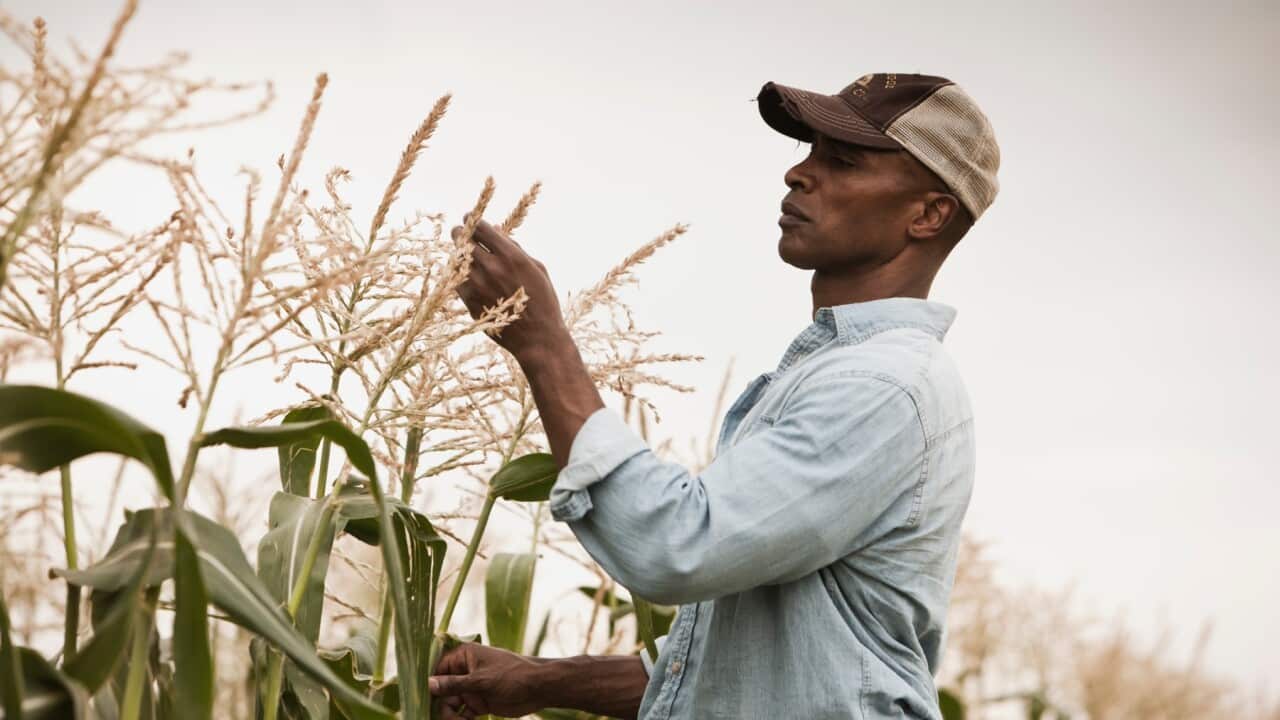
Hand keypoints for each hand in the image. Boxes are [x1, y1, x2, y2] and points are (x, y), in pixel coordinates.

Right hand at [428, 642, 546, 718]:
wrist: (539, 688)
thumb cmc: (512, 675)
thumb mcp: (481, 680)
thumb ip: (454, 684)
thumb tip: (428, 684)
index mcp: (464, 656)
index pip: (437, 668)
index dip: (428, 682)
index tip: (420, 696)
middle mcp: (465, 671)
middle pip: (441, 689)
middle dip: (438, 703)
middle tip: (442, 716)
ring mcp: (471, 688)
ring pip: (450, 703)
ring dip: (449, 715)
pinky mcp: (478, 703)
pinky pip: (462, 713)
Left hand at [453, 218, 566, 358]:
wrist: (537, 338)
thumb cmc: (543, 301)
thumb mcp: (537, 268)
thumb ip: (515, 248)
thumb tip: (495, 230)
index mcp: (510, 256)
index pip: (481, 227)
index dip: (472, 220)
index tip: (469, 219)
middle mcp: (491, 268)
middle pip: (462, 240)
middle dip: (461, 234)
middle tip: (461, 235)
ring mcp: (477, 286)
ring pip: (456, 260)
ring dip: (460, 255)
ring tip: (466, 256)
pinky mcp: (469, 302)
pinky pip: (456, 282)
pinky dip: (460, 276)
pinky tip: (469, 276)